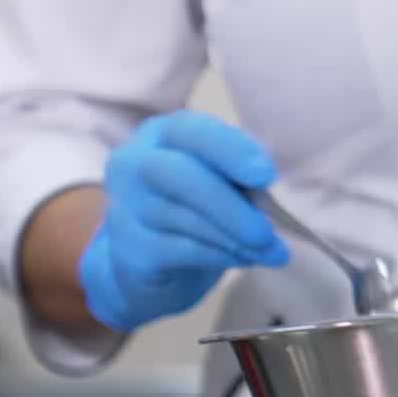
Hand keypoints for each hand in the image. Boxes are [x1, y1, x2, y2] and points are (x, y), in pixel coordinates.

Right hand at [79, 110, 289, 331]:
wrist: (155, 266)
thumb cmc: (196, 212)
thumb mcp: (219, 184)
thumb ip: (240, 180)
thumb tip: (270, 199)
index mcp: (162, 135)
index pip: (191, 130)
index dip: (230, 150)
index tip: (266, 175)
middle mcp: (135, 164)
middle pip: (178, 174)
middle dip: (228, 203)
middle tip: (265, 230)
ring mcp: (127, 207)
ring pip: (184, 218)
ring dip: (234, 237)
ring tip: (271, 251)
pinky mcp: (132, 249)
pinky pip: (181, 250)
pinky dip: (220, 255)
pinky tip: (246, 260)